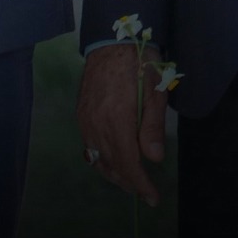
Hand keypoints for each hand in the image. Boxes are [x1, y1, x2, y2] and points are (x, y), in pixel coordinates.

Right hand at [76, 43, 168, 205]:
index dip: (140, 183)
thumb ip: (152, 126)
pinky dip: (103, 160)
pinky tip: (114, 160)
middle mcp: (96, 125)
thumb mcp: (156, 90)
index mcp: (117, 120)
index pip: (128, 162)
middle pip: (111, 165)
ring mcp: (85, 121)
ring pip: (98, 159)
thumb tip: (153, 158)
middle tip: (145, 192)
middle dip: (129, 182)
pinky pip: (90, 148)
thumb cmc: (140, 62)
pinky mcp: (81, 116)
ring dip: (115, 174)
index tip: (152, 197)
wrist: (111, 41)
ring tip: (131, 181)